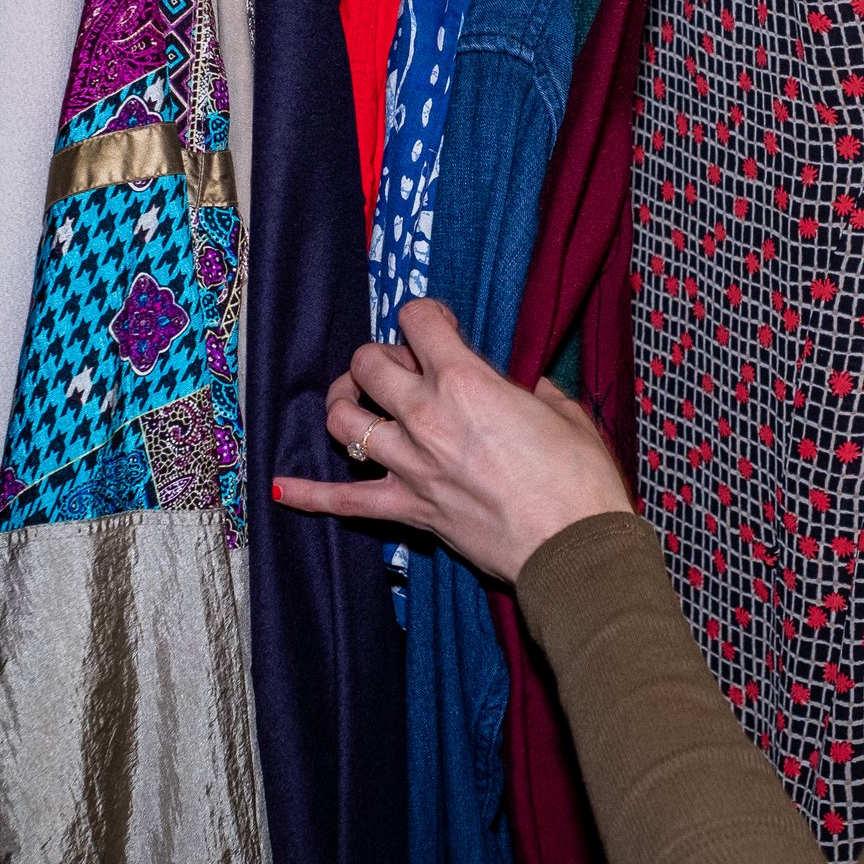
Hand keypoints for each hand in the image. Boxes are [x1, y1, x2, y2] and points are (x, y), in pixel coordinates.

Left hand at [271, 300, 635, 583]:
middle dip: (382, 358)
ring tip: (359, 403)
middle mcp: (427, 418)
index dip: (426, 315)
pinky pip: (346, 502)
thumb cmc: (581, 480)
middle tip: (405, 369)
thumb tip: (519, 386)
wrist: (576, 548)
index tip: (440, 326)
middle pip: (368, 365)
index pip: (416, 321)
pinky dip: (312, 494)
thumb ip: (530, 388)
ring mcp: (412, 466)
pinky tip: (283, 487)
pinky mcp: (410, 510)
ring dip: (347, 406)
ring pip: (344, 422)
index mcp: (467, 382)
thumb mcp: (564, 412)